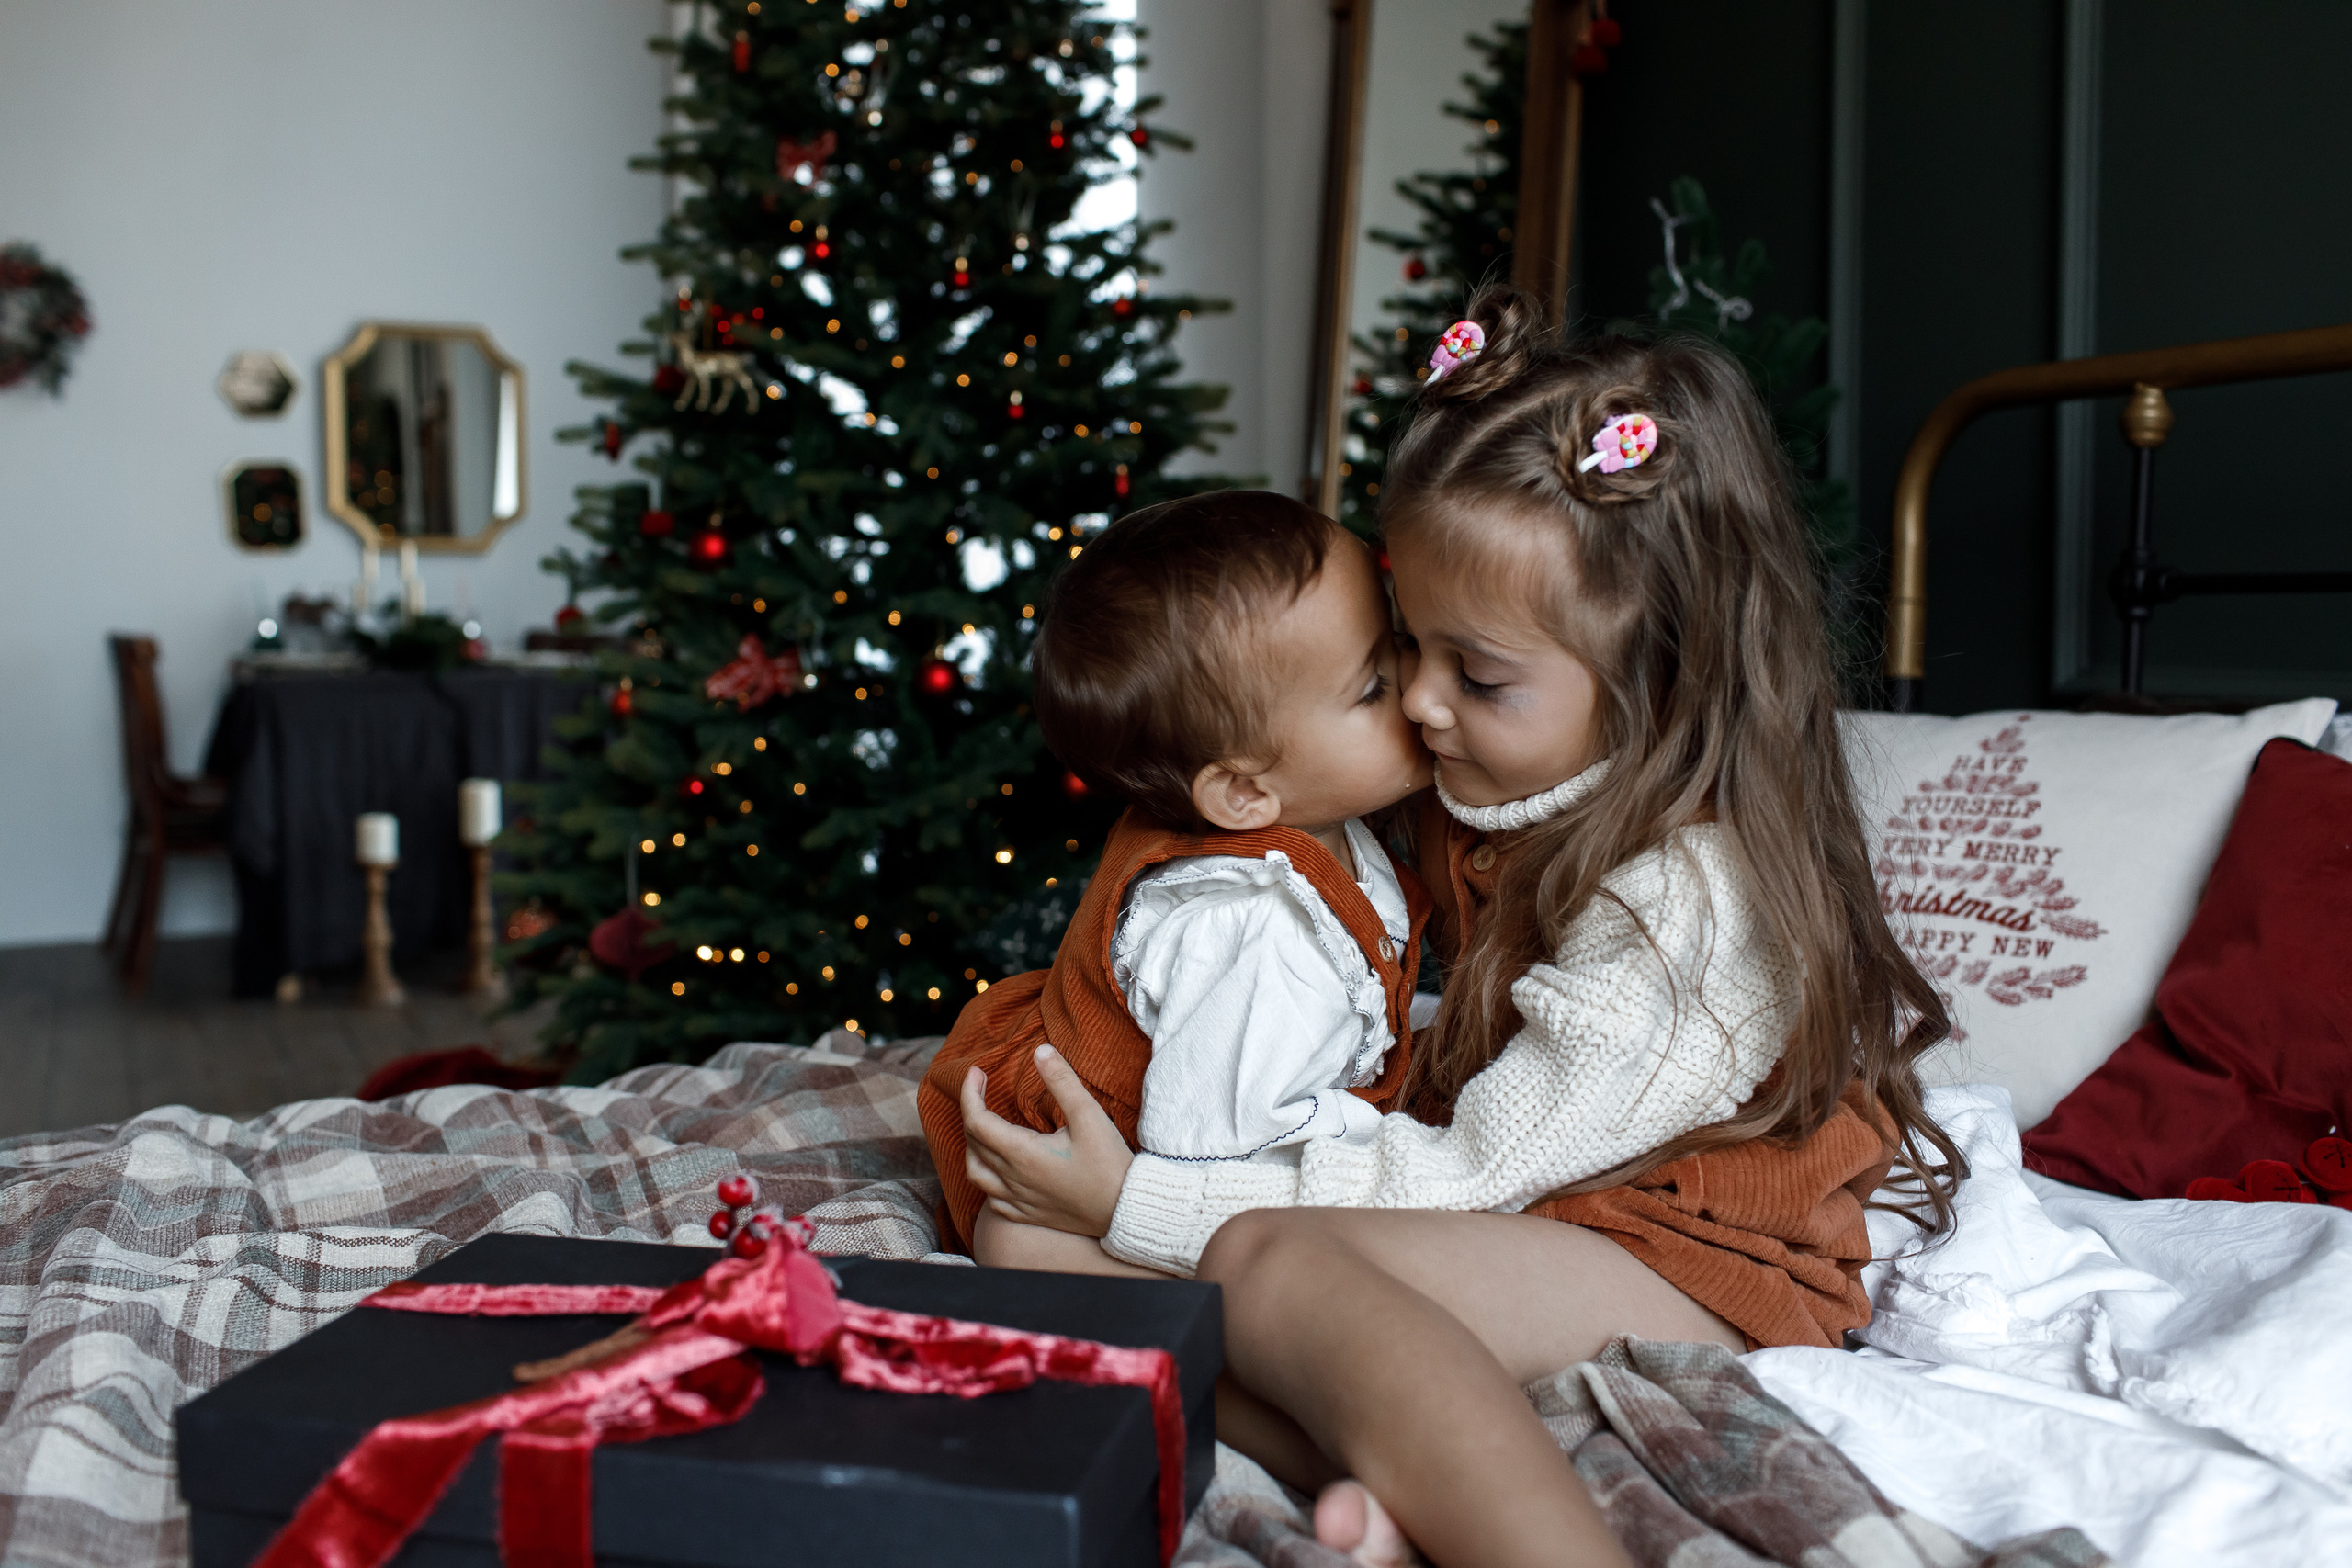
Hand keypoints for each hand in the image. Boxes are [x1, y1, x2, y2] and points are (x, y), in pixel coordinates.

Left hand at [960, 1045, 1133, 1238]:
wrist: (1127, 1209)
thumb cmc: (1110, 1164)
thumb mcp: (1089, 1115)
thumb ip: (1062, 1081)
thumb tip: (1040, 1051)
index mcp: (1022, 1154)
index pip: (976, 1120)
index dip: (970, 1093)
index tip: (977, 1072)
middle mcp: (1013, 1179)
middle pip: (973, 1143)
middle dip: (971, 1110)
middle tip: (983, 1087)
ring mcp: (1018, 1201)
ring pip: (976, 1172)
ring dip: (973, 1145)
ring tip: (983, 1126)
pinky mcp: (1028, 1214)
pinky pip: (992, 1198)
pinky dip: (986, 1177)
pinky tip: (997, 1168)